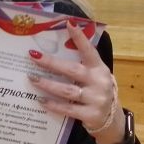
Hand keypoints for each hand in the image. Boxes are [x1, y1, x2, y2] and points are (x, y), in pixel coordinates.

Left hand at [27, 21, 125, 143]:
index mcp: (99, 69)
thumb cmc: (98, 91)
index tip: (69, 23)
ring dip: (48, 84)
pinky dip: (53, 104)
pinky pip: (67, 109)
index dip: (80, 38)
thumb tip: (55, 51)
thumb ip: (82, 65)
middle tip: (33, 56)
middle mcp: (99, 82)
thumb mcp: (95, 76)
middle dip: (51, 63)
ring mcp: (96, 99)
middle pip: (72, 70)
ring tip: (32, 78)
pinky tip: (41, 100)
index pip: (89, 51)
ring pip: (67, 90)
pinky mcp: (90, 115)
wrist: (111, 119)